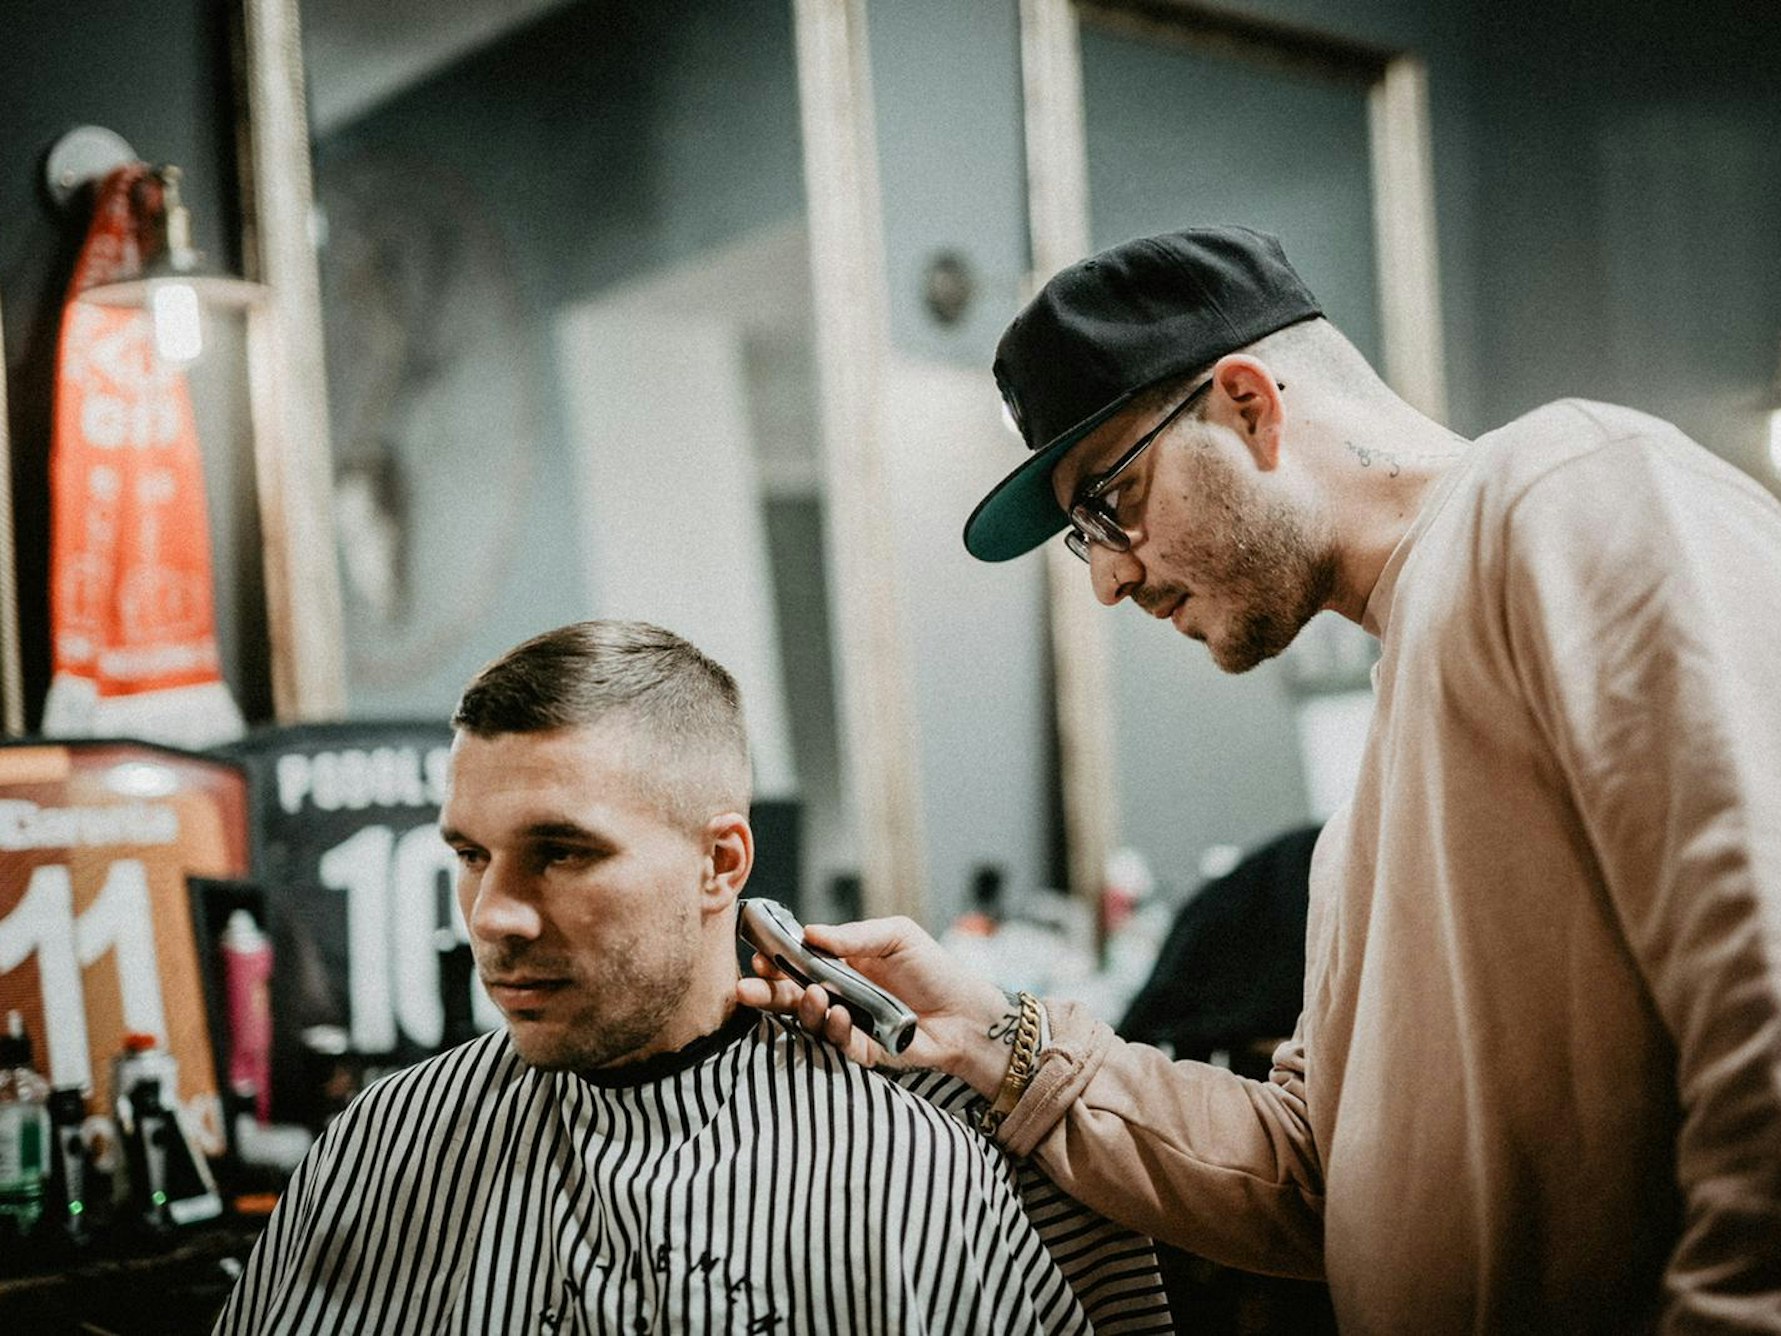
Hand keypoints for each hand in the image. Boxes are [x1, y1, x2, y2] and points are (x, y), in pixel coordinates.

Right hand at [735, 915, 1014, 1094]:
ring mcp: (849, 1023)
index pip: (798, 961)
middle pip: (791, 994)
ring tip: (814, 996)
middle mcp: (840, 993)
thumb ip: (854, 936)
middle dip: (766, 993)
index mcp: (842, 962)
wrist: (967, 1011)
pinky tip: (840, 1016)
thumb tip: (810, 932)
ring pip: (810, 1021)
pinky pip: (838, 1044)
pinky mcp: (864, 1050)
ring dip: (804, 1009)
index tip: (759, 957)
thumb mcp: (896, 936)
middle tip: (746, 990)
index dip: (776, 960)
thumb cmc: (933, 968)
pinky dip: (835, 1031)